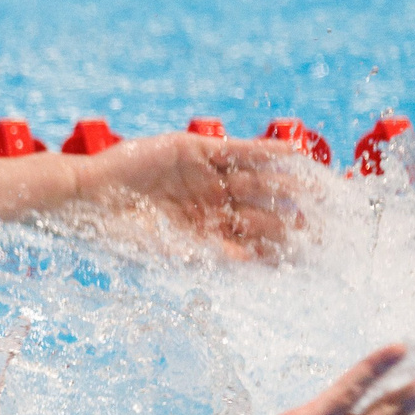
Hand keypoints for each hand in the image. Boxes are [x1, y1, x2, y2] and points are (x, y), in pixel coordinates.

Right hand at [79, 133, 316, 257]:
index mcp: (206, 234)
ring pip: (257, 180)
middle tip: (328, 225)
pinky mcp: (196, 150)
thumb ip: (211, 253)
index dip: (284, 246)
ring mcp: (205, 177)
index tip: (314, 254)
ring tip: (320, 189)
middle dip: (295, 217)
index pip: (253, 241)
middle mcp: (211, 205)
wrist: (85, 197)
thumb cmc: (120, 233)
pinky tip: (293, 155)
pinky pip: (238, 150)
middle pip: (264, 210)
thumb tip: (251, 263)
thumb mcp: (169, 249)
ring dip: (288, 184)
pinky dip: (265, 151)